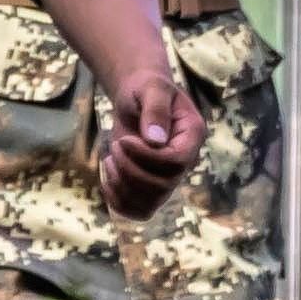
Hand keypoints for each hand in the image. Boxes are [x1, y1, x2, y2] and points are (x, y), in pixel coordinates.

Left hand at [93, 61, 204, 219]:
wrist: (137, 98)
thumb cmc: (145, 88)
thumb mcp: (150, 88)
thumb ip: (155, 109)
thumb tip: (155, 140)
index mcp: (192, 135)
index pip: (176, 162)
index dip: (146, 157)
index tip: (124, 140)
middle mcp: (186, 160)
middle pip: (163, 186)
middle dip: (130, 169)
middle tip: (116, 144)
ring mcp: (169, 177)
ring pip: (150, 202)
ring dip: (122, 185)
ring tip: (110, 159)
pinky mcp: (152, 187)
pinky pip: (139, 211)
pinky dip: (119, 201)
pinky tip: (108, 177)